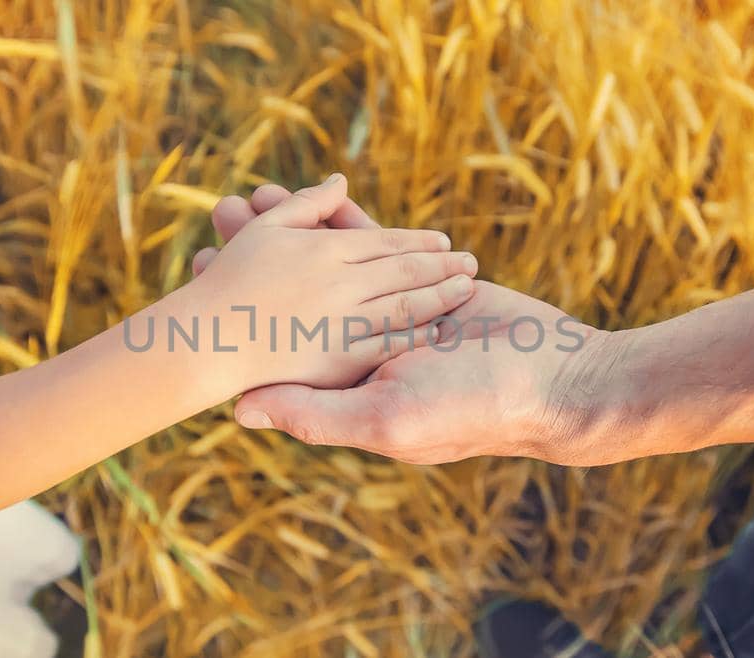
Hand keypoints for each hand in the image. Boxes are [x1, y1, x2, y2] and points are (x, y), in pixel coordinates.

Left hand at [197, 183, 638, 465]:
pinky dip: (347, 224)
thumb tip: (237, 409)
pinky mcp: (427, 284)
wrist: (556, 378)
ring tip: (254, 195)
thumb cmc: (474, 410)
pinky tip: (316, 194)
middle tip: (217, 219)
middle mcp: (364, 352)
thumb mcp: (387, 422)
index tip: (198, 274)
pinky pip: (376, 249)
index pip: (277, 348)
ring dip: (297, 234)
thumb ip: (315, 414)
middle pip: (296, 300)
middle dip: (257, 259)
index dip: (237, 315)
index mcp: (346, 389)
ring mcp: (395, 314)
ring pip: (331, 269)